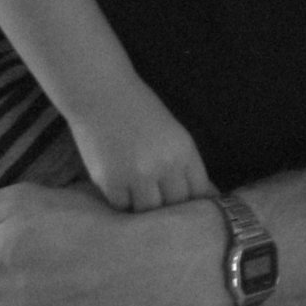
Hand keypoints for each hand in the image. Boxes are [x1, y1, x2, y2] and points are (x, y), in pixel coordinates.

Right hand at [72, 91, 212, 210]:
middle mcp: (164, 166)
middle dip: (172, 209)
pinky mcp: (110, 181)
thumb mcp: (173, 133)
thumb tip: (206, 196)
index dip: (197, 204)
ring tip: (140, 198)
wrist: (100, 93)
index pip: (201, 193)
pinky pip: (122, 206)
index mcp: (184, 151)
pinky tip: (121, 189)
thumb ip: (187, 165)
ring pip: (149, 211)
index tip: (192, 210)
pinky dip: (123, 202)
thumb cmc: (139, 110)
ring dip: (146, 208)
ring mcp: (136, 175)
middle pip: (176, 206)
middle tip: (163, 206)